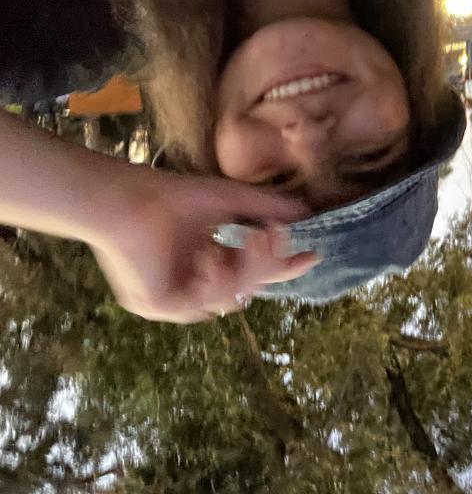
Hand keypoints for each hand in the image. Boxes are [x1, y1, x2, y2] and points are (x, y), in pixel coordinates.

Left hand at [90, 169, 317, 323]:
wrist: (128, 199)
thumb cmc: (172, 195)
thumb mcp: (231, 199)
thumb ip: (268, 206)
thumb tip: (306, 212)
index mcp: (210, 262)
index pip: (253, 270)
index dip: (283, 266)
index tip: (313, 255)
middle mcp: (194, 284)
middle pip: (248, 288)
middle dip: (266, 263)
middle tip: (270, 235)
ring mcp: (176, 298)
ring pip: (230, 298)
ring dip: (243, 268)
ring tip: (244, 238)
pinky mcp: (159, 306)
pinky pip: (202, 303)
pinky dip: (213, 277)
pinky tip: (207, 253)